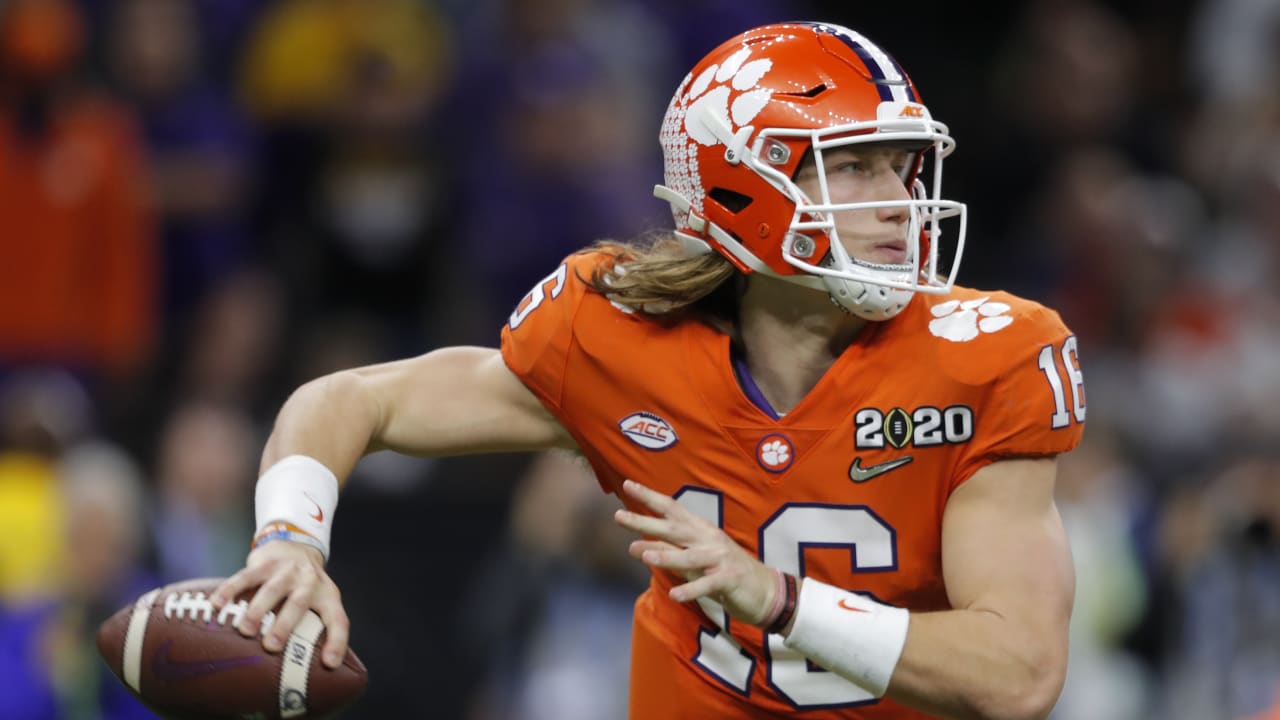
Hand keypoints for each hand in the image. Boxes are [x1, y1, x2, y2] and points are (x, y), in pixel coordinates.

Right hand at [210, 540, 348, 668]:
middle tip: (270, 646)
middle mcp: (310, 582)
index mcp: (328, 596)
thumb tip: (304, 670)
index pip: (338, 620)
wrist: (295, 547)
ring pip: (272, 588)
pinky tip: (217, 604)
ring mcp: (287, 570)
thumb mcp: (320, 602)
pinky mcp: (265, 563)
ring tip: (244, 629)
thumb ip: (314, 628)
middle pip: (299, 603)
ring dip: (257, 609)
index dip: (336, 642)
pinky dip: (230, 590)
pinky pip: (246, 575)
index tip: (329, 663)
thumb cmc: (306, 588)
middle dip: (284, 625)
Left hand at [614, 479, 776, 625]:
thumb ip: (664, 552)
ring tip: (644, 557)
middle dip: (646, 522)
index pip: (672, 509)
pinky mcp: (729, 579)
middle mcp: (709, 539)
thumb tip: (632, 546)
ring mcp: (720, 558)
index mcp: (700, 530)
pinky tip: (674, 596)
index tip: (628, 485)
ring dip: (667, 556)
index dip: (650, 497)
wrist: (765, 590)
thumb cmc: (723, 573)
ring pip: (690, 556)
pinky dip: (691, 589)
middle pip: (674, 529)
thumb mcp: (690, 561)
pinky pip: (707, 584)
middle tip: (619, 517)